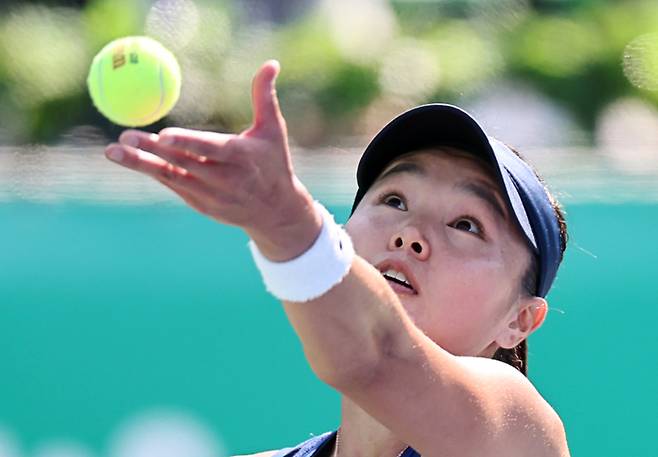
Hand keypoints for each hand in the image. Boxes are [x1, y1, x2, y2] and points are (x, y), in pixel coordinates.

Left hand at [104, 60, 321, 260]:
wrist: (275, 211)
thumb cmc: (274, 163)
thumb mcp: (273, 130)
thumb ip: (264, 96)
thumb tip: (271, 62)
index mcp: (241, 158)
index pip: (209, 149)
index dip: (186, 143)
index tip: (163, 135)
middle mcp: (224, 179)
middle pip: (183, 163)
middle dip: (153, 151)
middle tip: (125, 136)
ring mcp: (211, 195)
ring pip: (171, 177)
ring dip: (141, 164)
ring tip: (112, 151)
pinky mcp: (200, 205)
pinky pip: (173, 185)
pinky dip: (154, 172)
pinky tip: (132, 159)